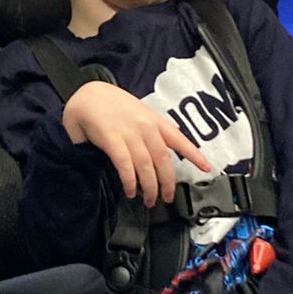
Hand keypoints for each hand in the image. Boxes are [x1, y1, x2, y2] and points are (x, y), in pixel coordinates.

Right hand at [62, 80, 211, 206]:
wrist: (86, 94)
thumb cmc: (110, 106)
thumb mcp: (136, 114)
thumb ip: (148, 133)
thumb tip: (156, 159)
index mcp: (153, 120)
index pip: (179, 138)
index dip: (194, 154)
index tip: (206, 168)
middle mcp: (145, 127)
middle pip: (163, 160)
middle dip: (167, 183)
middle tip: (167, 198)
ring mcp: (128, 133)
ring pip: (146, 165)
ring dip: (149, 187)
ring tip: (148, 200)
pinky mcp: (111, 139)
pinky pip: (125, 165)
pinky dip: (130, 181)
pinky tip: (130, 191)